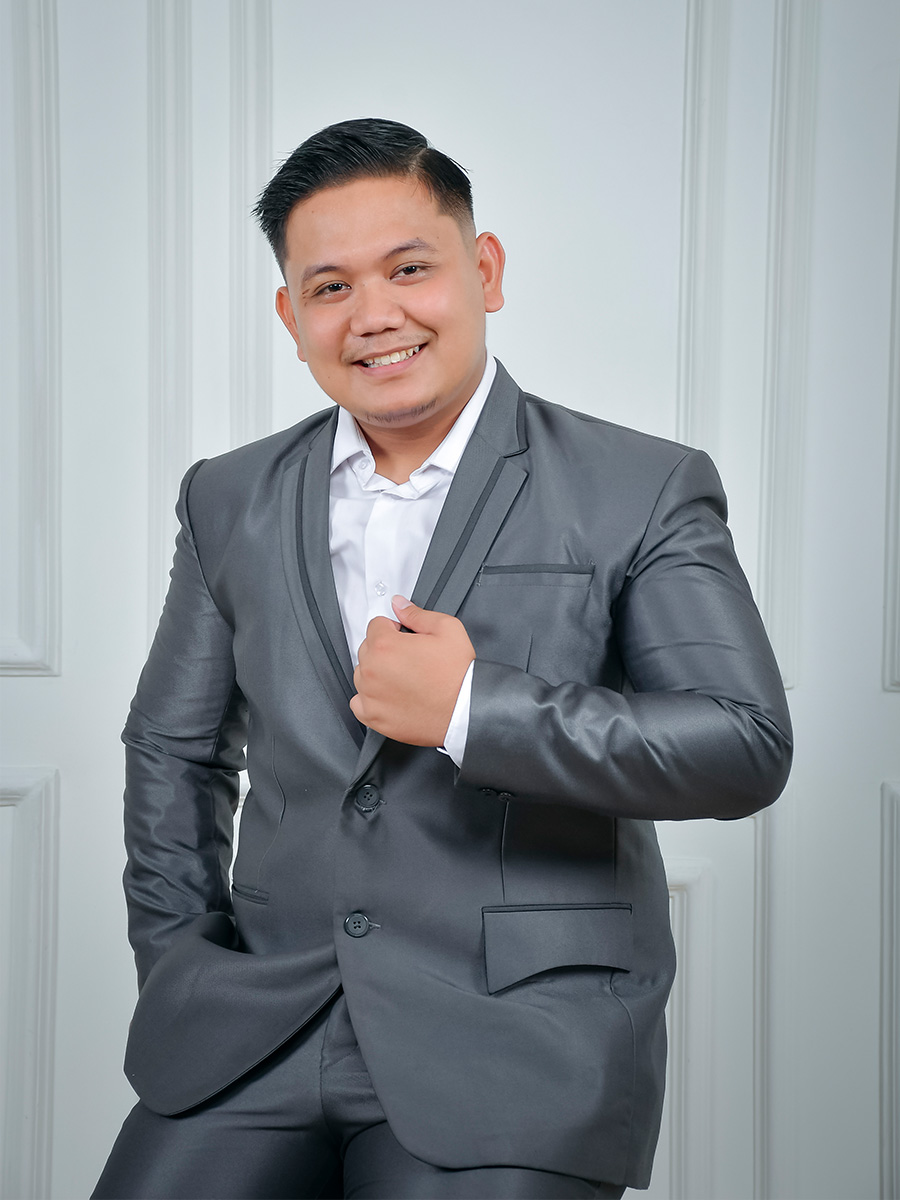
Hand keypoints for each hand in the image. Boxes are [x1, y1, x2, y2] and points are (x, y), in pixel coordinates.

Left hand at [350, 596, 475, 745]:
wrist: (466, 711)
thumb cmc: (458, 675)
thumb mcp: (447, 629)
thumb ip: (416, 614)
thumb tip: (399, 604)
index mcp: (385, 646)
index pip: (375, 625)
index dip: (393, 629)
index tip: (405, 638)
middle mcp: (372, 670)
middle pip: (367, 648)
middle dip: (385, 650)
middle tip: (410, 659)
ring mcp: (370, 695)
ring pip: (362, 674)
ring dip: (377, 673)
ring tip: (404, 679)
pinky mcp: (373, 716)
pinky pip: (358, 702)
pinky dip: (370, 699)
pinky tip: (390, 696)